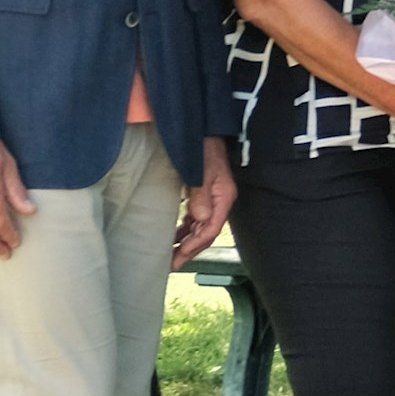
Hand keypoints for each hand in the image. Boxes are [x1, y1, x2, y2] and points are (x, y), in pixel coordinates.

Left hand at [173, 138, 236, 266]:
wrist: (202, 131)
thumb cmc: (202, 148)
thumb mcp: (201, 170)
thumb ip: (200, 194)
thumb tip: (200, 219)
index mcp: (223, 197)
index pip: (212, 228)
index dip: (196, 244)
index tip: (179, 256)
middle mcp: (220, 201)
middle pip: (207, 232)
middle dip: (190, 249)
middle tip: (173, 264)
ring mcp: (212, 199)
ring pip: (200, 227)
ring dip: (186, 241)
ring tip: (171, 255)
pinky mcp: (203, 195)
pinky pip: (195, 218)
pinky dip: (185, 229)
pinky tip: (174, 235)